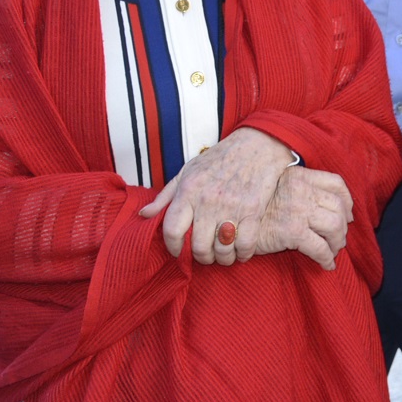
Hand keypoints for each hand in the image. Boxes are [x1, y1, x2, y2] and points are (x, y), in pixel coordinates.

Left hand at [138, 126, 295, 262]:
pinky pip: (246, 243)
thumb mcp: (187, 170)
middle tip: (205, 256)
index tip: (178, 252)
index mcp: (189, 191)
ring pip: (222, 249)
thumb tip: (144, 215)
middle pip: (198, 246)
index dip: (173, 248)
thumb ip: (165, 195)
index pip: (172, 230)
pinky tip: (241, 252)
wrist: (257, 144)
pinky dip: (243, 254)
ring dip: (222, 258)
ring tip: (223, 256)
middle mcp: (208, 201)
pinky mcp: (254, 209)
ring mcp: (232, 206)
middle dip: (201, 257)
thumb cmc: (220, 157)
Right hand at [232, 165, 354, 269]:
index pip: (336, 183)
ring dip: (337, 243)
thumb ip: (298, 190)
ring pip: (335, 226)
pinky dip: (327, 258)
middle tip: (338, 240)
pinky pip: (320, 248)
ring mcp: (297, 210)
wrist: (227, 223)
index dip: (347, 201)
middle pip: (339, 207)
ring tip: (332, 251)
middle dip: (343, 227)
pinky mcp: (291, 231)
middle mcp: (301, 190)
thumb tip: (327, 208)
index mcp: (298, 176)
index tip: (347, 216)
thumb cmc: (251, 210)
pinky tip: (326, 265)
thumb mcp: (275, 189)